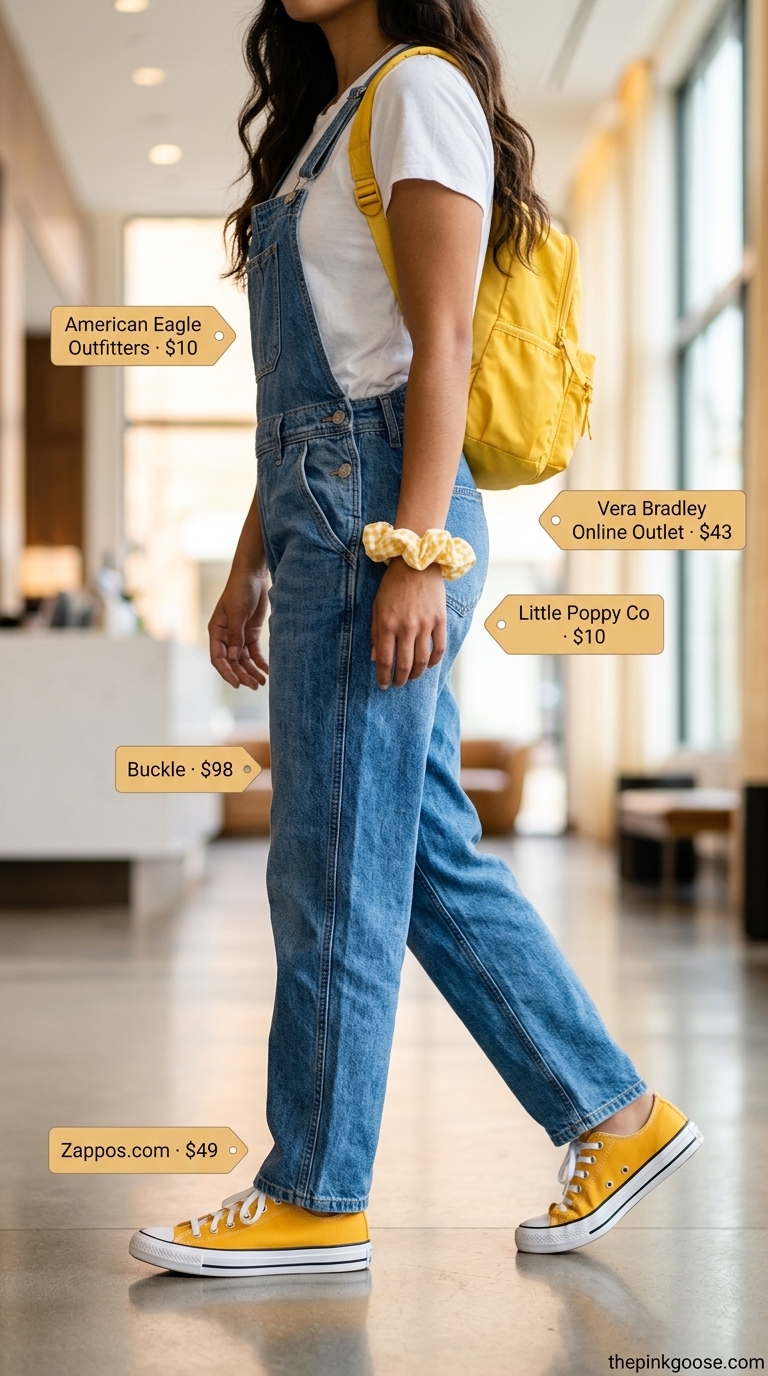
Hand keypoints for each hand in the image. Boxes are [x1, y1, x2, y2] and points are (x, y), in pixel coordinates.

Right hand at [208, 571, 269, 689]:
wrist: (253, 576)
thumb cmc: (240, 591)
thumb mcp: (237, 614)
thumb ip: (236, 637)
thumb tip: (234, 659)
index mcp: (216, 632)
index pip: (218, 658)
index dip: (227, 672)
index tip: (237, 684)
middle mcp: (226, 636)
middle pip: (232, 662)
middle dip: (243, 674)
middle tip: (255, 685)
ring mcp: (239, 636)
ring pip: (244, 659)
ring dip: (252, 671)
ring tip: (262, 682)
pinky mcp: (251, 633)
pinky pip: (254, 652)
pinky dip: (259, 662)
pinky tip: (267, 670)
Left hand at [370, 558, 445, 688]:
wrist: (417, 562)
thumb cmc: (393, 584)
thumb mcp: (377, 607)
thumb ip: (376, 634)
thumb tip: (375, 658)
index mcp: (387, 624)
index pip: (385, 660)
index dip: (384, 677)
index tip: (383, 685)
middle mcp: (406, 627)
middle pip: (404, 664)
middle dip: (400, 679)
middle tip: (397, 684)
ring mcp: (425, 624)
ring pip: (423, 660)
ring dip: (417, 674)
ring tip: (411, 677)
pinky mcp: (440, 620)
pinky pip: (439, 648)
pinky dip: (435, 661)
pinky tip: (429, 665)